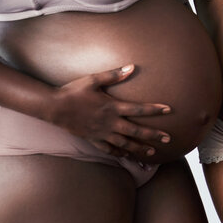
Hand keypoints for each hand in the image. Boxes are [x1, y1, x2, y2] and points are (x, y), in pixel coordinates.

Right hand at [46, 65, 172, 158]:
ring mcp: (101, 133)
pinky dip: (118, 153)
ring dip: (139, 148)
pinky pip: (108, 149)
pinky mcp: (93, 139)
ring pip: (124, 143)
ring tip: (152, 152)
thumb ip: (114, 74)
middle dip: (153, 135)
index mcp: (112, 107)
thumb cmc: (74, 91)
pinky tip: (126, 156)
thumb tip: (132, 67)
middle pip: (136, 130)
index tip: (168, 110)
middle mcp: (110, 122)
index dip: (154, 109)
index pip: (138, 108)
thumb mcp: (94, 79)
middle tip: (168, 138)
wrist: (54, 107)